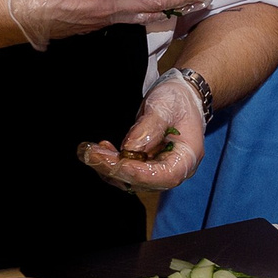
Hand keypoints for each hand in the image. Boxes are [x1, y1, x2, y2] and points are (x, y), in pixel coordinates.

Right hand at [0, 0, 225, 49]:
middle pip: (159, 2)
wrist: (16, 14)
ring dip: (178, 9)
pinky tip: (163, 16)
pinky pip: (136, 22)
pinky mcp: (98, 24)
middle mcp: (111, 6)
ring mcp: (106, 18)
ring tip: (199, 4)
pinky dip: (157, 18)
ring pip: (150, 16)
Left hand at [77, 72, 207, 190]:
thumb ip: (149, 127)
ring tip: (91, 151)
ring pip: (130, 179)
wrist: (180, 96)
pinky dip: (111, 163)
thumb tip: (129, 147)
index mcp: (186, 158)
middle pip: (143, 181)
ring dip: (108, 167)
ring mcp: (158, 169)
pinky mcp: (144, 164)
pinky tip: (100, 150)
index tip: (118, 162)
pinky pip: (126, 171)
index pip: (164, 175)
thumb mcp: (164, 106)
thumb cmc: (177, 100)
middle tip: (92, 155)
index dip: (139, 173)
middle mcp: (173, 169)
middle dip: (115, 169)